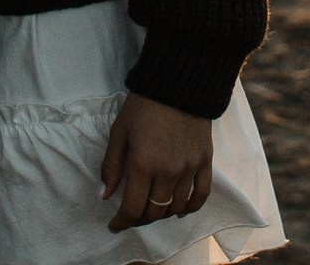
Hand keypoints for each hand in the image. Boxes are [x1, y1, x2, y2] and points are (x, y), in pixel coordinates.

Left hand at [99, 92, 213, 232]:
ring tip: (152, 209)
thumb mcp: (120, 132)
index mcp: (142, 165)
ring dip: (162, 214)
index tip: (114, 225)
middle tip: (131, 215)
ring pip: (175, 207)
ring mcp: (188, 168)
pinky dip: (190, 207)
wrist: (179, 83)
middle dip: (139, 219)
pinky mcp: (204, 161)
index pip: (132, 208)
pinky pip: (201, 195)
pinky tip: (180, 209)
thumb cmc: (143, 106)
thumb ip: (112, 166)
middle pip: (154, 212)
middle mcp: (167, 172)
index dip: (122, 223)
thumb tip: (104, 196)